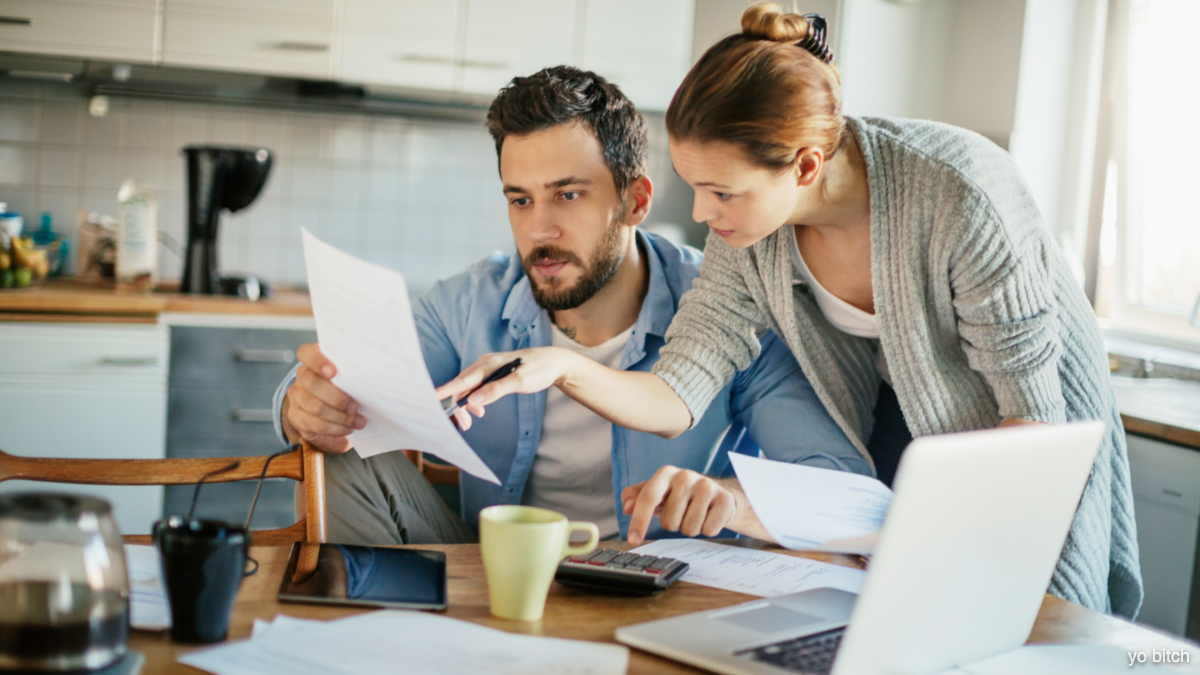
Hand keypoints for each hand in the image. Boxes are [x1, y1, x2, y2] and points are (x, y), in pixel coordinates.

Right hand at [281, 343, 365, 453]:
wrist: (333, 415)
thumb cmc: (348, 390)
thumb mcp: (351, 379)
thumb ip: (353, 374)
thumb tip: (373, 374)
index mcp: (314, 361)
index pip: (307, 353)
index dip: (318, 361)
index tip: (333, 372)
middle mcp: (302, 376)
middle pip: (312, 383)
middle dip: (337, 398)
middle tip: (356, 406)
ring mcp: (297, 396)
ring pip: (315, 406)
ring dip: (341, 417)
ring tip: (358, 420)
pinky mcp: (296, 416)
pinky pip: (315, 424)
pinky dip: (335, 428)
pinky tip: (348, 428)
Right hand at [434, 347, 578, 430]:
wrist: (554, 363)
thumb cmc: (539, 370)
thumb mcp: (520, 382)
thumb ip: (496, 390)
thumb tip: (473, 401)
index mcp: (489, 364)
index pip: (462, 379)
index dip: (446, 390)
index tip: (430, 399)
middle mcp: (485, 363)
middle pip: (462, 385)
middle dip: (460, 405)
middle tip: (466, 425)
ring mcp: (488, 368)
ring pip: (469, 387)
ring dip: (468, 404)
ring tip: (475, 419)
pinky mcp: (493, 373)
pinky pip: (477, 387)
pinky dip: (475, 399)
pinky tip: (480, 410)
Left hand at [620, 466, 736, 545]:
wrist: (717, 494)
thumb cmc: (681, 495)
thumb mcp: (657, 493)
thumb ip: (636, 497)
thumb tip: (627, 507)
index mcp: (666, 474)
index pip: (648, 498)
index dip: (639, 520)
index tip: (633, 539)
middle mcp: (686, 476)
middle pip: (669, 522)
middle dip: (673, 524)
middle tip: (681, 513)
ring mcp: (707, 486)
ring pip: (689, 529)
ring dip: (690, 528)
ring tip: (695, 514)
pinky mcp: (724, 499)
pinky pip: (708, 530)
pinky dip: (706, 529)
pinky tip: (708, 516)